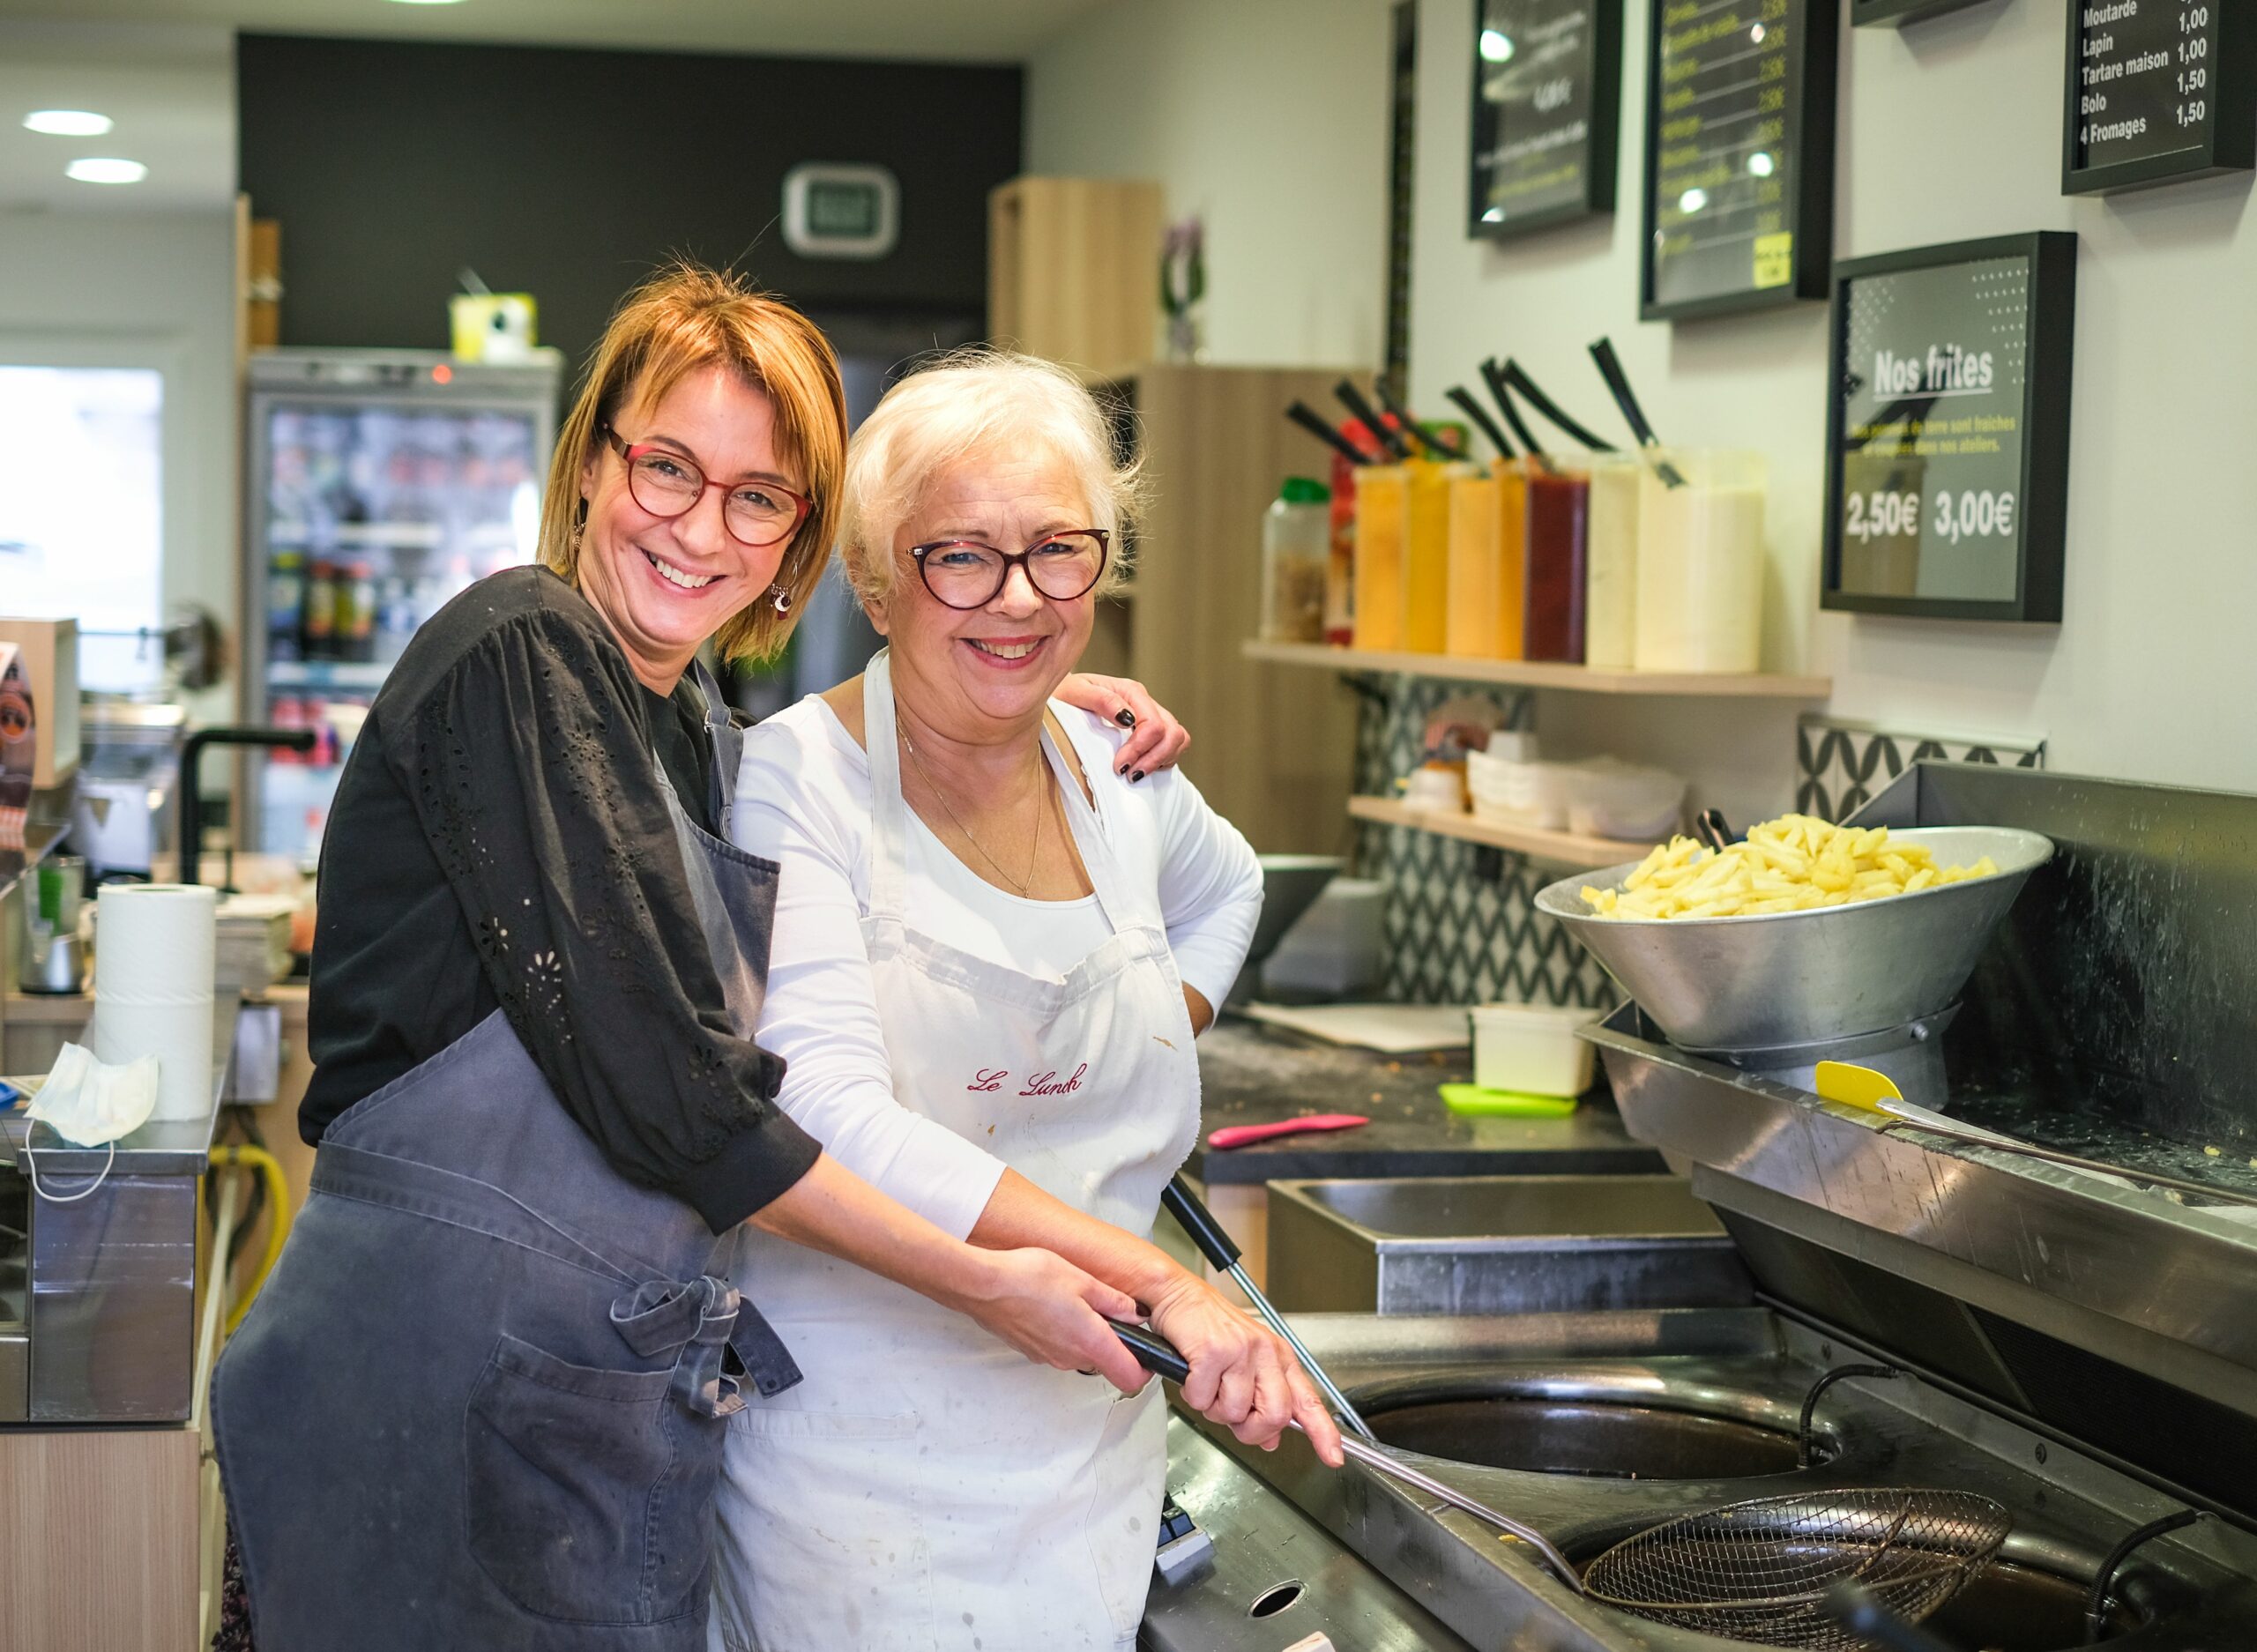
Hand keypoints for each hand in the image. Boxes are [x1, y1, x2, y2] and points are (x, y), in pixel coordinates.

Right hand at [953, 1247, 1149, 1395]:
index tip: (1147, 1351)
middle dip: (1112, 1342)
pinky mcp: (1031, 1350)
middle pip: (1105, 1364)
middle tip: (1108, 1311)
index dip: (1145, 1368)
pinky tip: (1052, 1305)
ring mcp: (1048, 1357)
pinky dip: (1062, 1331)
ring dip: (1084, 1334)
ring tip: (1074, 1300)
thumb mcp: (1082, 1280)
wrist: (981, 1285)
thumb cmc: (1026, 1279)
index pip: (1131, 1378)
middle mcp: (1070, 1357)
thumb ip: (1113, 1300)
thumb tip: (1133, 1312)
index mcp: (1090, 1342)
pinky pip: (1057, 1347)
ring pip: (1079, 1354)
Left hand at [1055, 673, 1191, 780]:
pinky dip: (1164, 760)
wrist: (1060, 696)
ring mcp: (1152, 715)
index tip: (1119, 766)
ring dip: (1161, 760)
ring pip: (1179, 739)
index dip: (1139, 749)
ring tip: (1135, 773)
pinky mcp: (1152, 730)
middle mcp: (1145, 702)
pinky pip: (1174, 745)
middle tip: (1128, 774)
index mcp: (1130, 691)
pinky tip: (1142, 766)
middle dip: (1152, 758)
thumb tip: (1126, 718)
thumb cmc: (1064, 695)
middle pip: (1172, 733)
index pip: (1152, 724)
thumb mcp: (1075, 692)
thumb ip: (1101, 700)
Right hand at [1145, 1275, 1344, 1467]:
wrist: (1178, 1295)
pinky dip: (1193, 1395)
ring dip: (1214, 1409)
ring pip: (1235, 1412)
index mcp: (1279, 1356)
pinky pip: (1203, 1400)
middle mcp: (1265, 1352)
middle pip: (1276, 1416)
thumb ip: (1261, 1402)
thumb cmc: (1209, 1327)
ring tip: (1207, 1384)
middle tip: (1234, 1419)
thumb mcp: (1245, 1363)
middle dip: (1251, 1430)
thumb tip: (1271, 1440)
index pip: (1309, 1401)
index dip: (1323, 1433)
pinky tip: (1192, 1374)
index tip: (1333, 1457)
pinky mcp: (1213, 1352)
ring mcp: (1241, 1351)